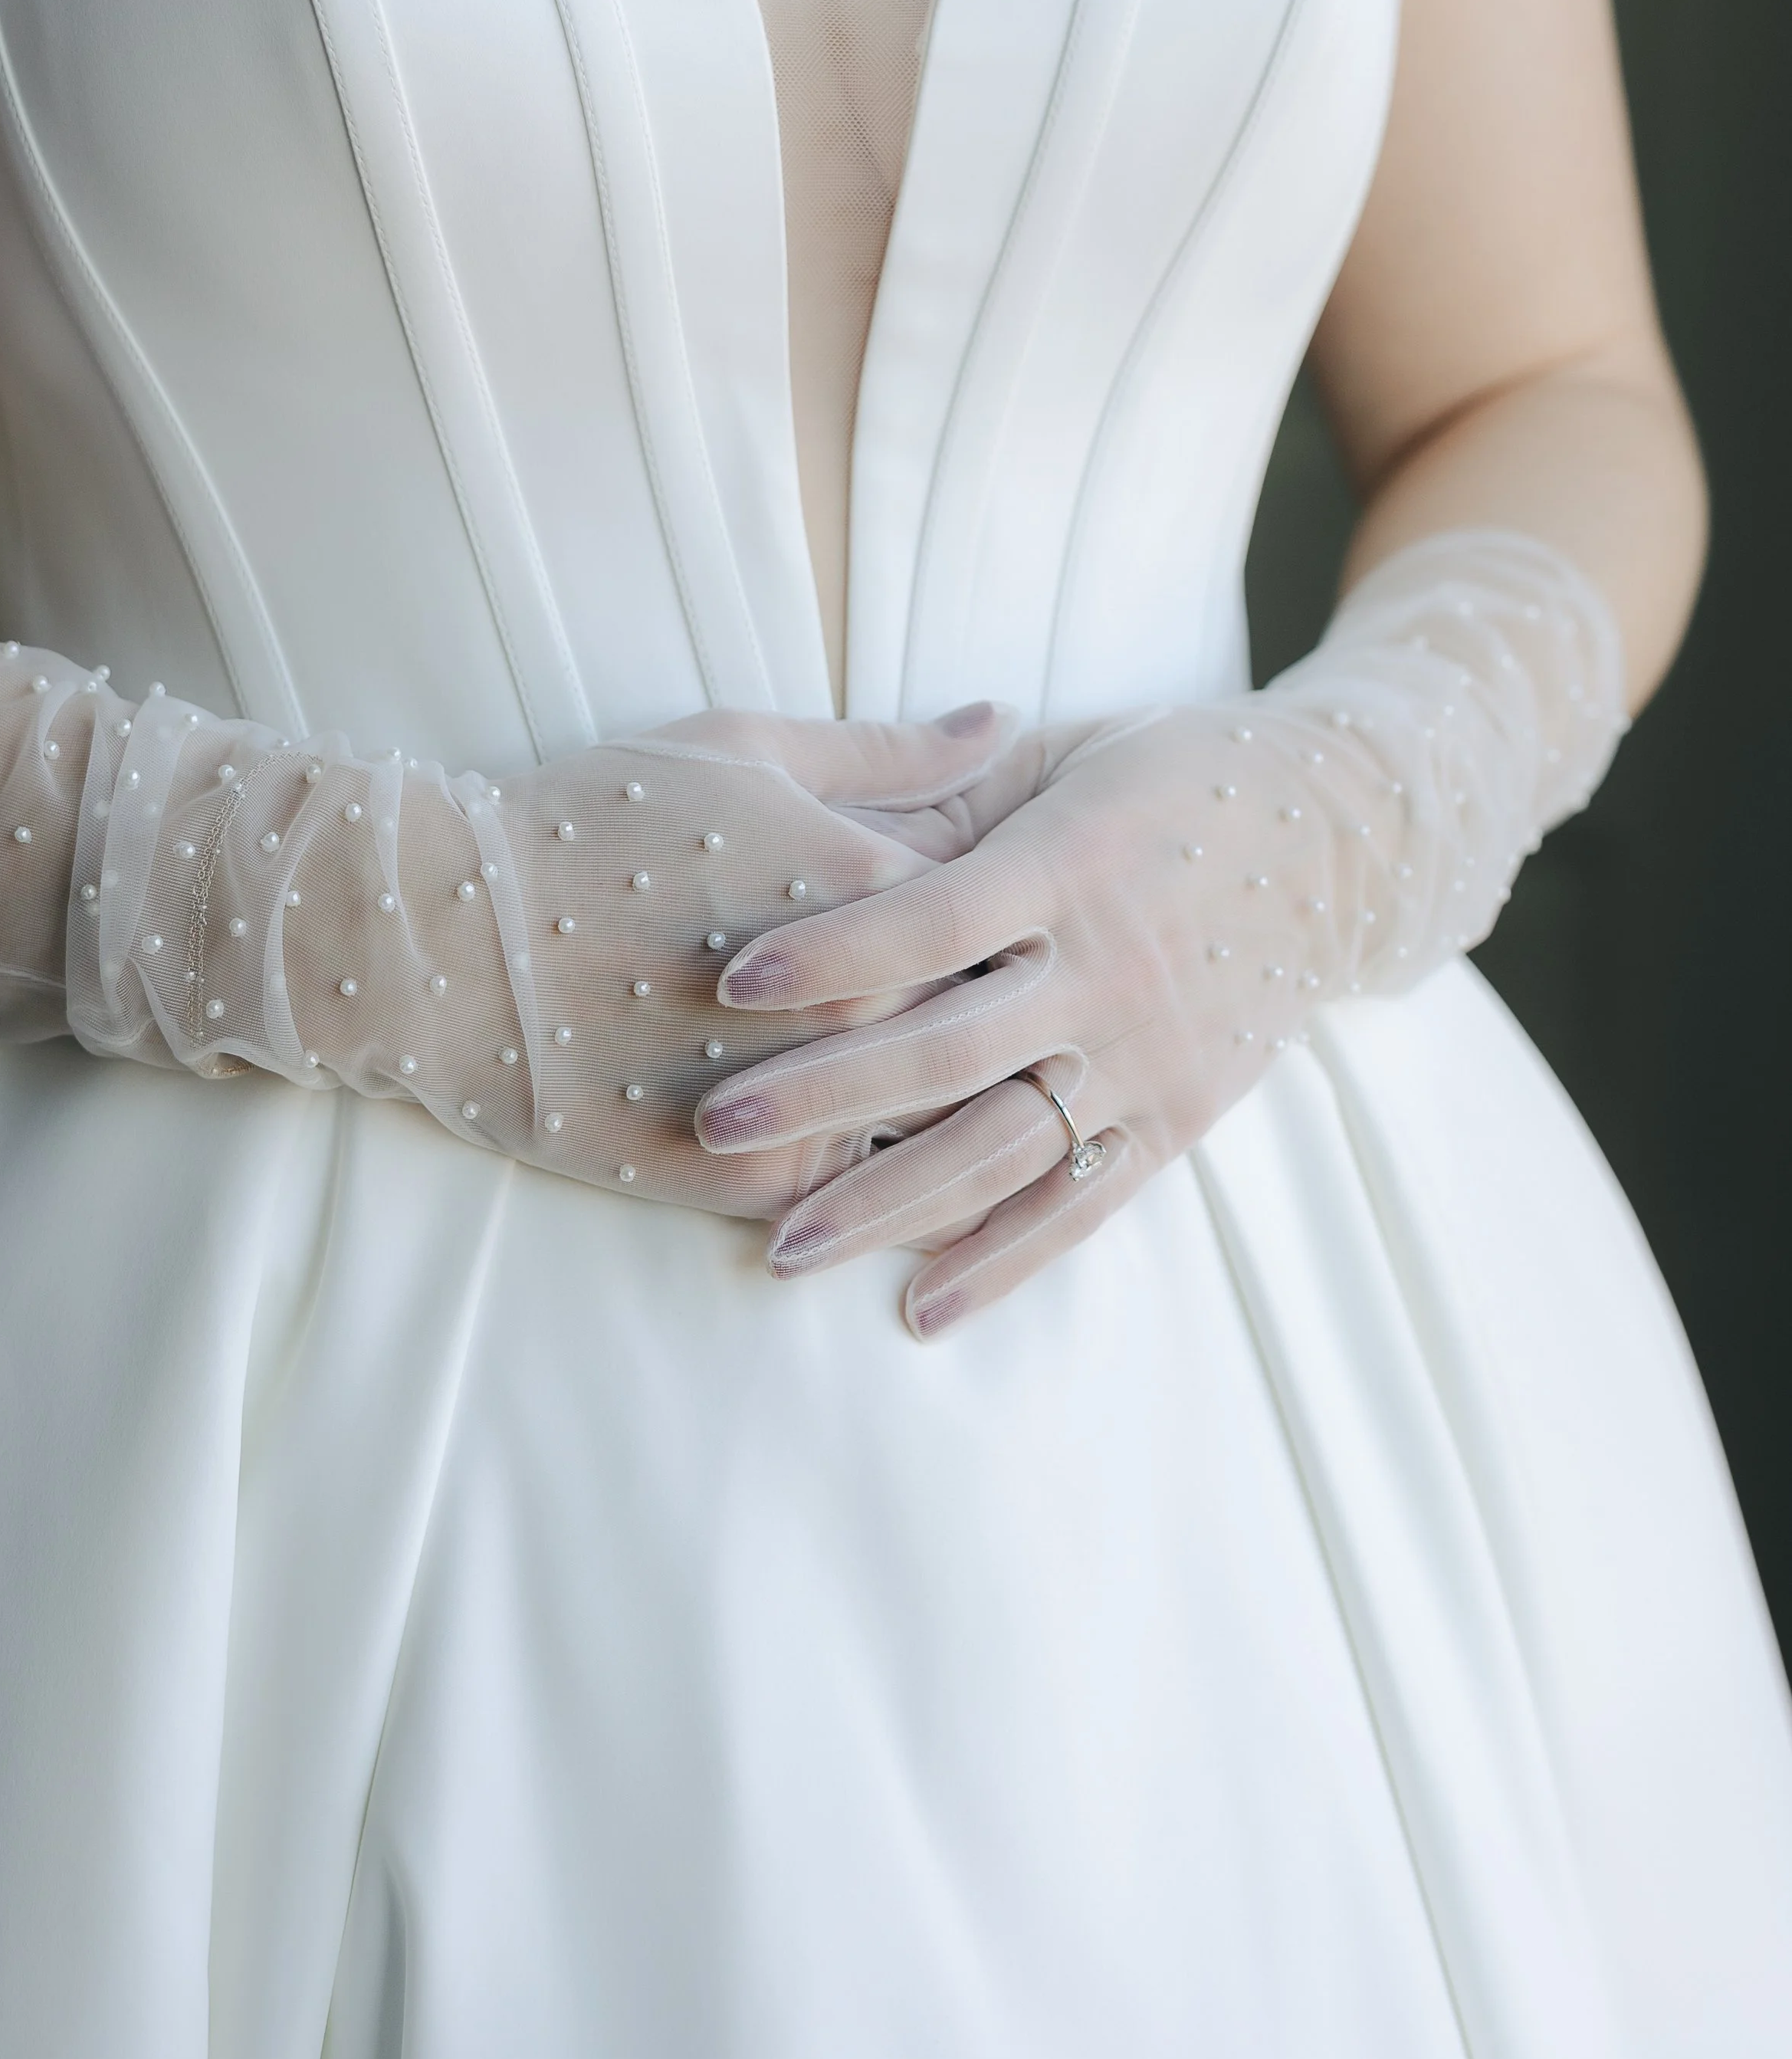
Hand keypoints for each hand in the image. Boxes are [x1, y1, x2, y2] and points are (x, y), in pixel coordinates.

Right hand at [164, 696, 1017, 1214]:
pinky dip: (892, 1195)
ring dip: (982, 1128)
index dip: (1025, 917)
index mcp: (883, 888)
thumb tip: (1002, 721)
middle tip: (1063, 1028)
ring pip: (946, 1133)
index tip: (1051, 922)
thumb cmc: (590, 817)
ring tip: (1005, 1117)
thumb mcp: (741, 749)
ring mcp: (814, 1101)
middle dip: (1024, 1029)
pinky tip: (914, 1190)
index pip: (1010, 914)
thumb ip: (889, 753)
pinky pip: (860, 1200)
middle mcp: (868, 1003)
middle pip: (995, 1029)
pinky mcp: (752, 1183)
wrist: (444, 941)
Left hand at [689, 701, 1390, 1324]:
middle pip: (949, 1049)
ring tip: (785, 1248)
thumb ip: (949, 784)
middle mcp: (1110, 969)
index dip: (832, 952)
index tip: (731, 980)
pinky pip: (1083, 1204)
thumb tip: (824, 803)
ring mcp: (1149, 1055)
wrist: (1343, 839)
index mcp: (1072, 863)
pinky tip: (922, 1307)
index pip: (933, 920)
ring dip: (889, 1203)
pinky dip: (1004, 1261)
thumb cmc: (1168, 778)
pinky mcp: (1180, 1117)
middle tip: (714, 1125)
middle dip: (825, 1093)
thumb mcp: (1064, 751)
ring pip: (1002, 1146)